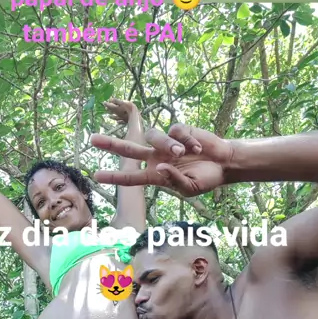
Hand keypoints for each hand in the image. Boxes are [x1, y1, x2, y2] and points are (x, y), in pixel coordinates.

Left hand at [91, 123, 234, 195]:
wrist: (224, 163)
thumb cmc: (206, 179)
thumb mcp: (190, 188)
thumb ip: (175, 181)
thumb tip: (160, 167)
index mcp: (156, 175)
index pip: (131, 176)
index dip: (114, 176)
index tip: (96, 175)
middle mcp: (157, 157)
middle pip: (129, 150)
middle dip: (111, 144)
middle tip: (93, 139)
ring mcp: (166, 143)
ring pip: (154, 137)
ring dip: (167, 144)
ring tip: (183, 153)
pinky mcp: (178, 130)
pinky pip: (175, 131)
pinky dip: (187, 141)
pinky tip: (198, 148)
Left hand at [103, 97, 138, 123]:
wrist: (135, 117)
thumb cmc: (129, 109)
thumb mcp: (122, 103)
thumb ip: (116, 101)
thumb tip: (110, 99)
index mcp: (117, 109)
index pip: (111, 106)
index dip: (107, 104)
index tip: (104, 102)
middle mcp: (118, 114)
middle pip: (113, 111)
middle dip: (109, 110)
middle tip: (106, 109)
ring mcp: (122, 118)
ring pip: (116, 117)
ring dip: (112, 116)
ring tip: (109, 116)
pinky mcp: (126, 121)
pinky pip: (121, 121)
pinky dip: (119, 121)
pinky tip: (117, 122)